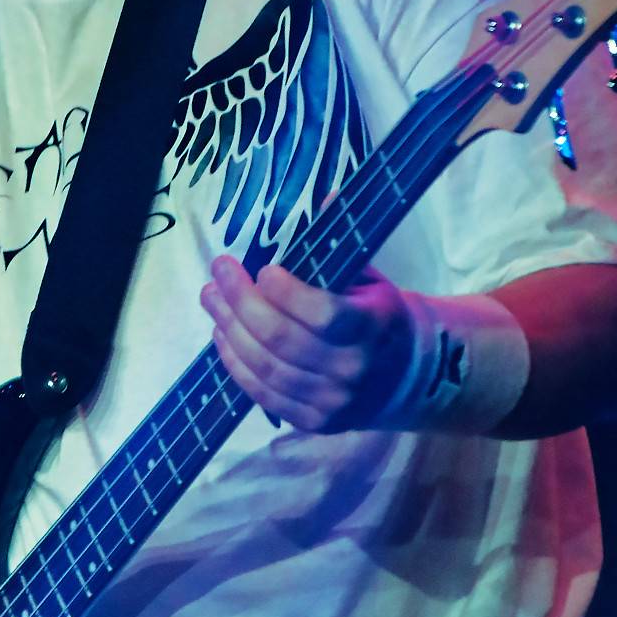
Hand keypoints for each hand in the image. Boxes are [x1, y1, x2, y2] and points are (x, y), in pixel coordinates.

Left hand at [199, 256, 416, 433]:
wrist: (404, 375)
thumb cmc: (377, 315)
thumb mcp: (369, 277)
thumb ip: (340, 244)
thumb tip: (323, 196)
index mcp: (373, 327)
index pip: (322, 313)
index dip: (285, 291)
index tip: (263, 269)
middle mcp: (353, 368)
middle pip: (282, 338)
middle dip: (241, 301)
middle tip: (220, 271)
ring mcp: (332, 401)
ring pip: (266, 367)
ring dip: (229, 329)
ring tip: (211, 298)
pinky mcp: (313, 420)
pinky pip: (262, 393)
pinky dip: (235, 363)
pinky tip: (221, 334)